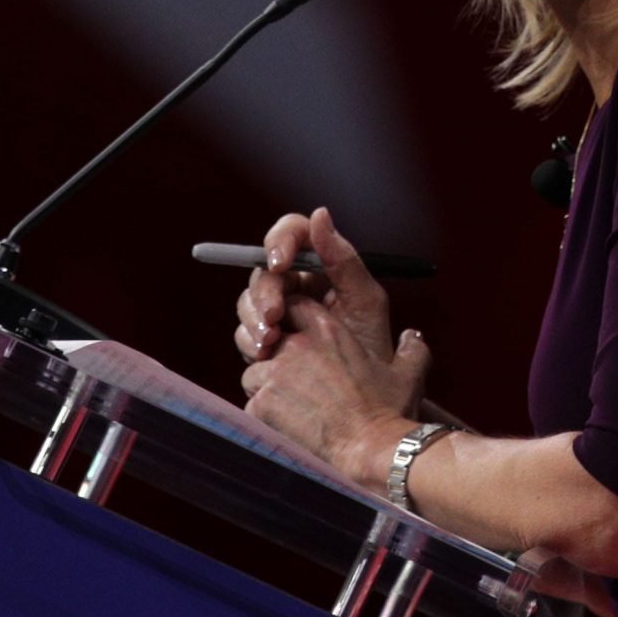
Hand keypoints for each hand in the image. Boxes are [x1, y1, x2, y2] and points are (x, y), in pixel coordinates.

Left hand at [233, 208, 430, 482]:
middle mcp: (296, 346)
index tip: (299, 337)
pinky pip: (252, 402)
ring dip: (267, 386)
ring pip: (255, 372)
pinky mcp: (260, 404)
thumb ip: (411, 349)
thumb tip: (413, 336)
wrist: (368, 448)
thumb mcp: (407, 374)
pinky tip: (287, 424)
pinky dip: (265, 413)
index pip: (294, 305)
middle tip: (295, 379)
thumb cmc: (387, 411)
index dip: (293, 321)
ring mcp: (274, 375)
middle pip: (268, 339)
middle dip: (276, 356)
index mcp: (328, 330)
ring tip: (292, 406)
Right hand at [234, 207, 389, 364]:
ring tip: (271, 342)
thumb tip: (320, 213)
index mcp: (322, 269)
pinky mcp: (266, 341)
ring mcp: (278, 314)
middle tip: (274, 316)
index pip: (292, 235)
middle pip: (264, 270)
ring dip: (254, 318)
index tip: (279, 262)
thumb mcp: (365, 302)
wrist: (361, 402)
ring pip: (249, 301)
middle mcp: (297, 286)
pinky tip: (264, 354)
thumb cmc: (371, 349)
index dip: (279, 241)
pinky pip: (245, 332)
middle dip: (265, 292)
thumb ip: (344, 260)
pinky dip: (250, 341)